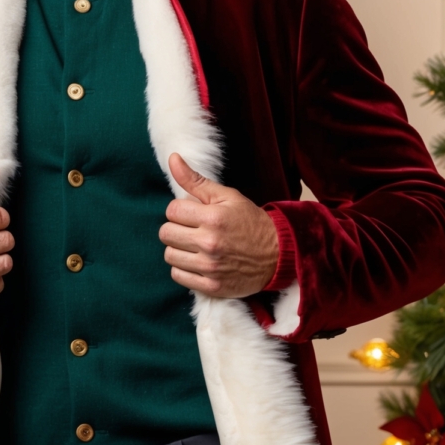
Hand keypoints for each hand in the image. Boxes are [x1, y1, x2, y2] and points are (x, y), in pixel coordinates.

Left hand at [158, 153, 278, 297]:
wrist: (278, 253)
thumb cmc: (250, 221)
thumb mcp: (227, 196)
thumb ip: (196, 180)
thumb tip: (172, 158)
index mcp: (213, 218)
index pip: (171, 211)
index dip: (180, 210)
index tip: (192, 214)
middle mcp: (210, 243)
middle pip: (166, 234)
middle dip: (176, 228)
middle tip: (192, 229)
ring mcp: (210, 267)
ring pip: (169, 255)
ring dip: (179, 249)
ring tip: (195, 245)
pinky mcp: (211, 286)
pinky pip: (178, 275)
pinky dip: (183, 268)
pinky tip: (197, 261)